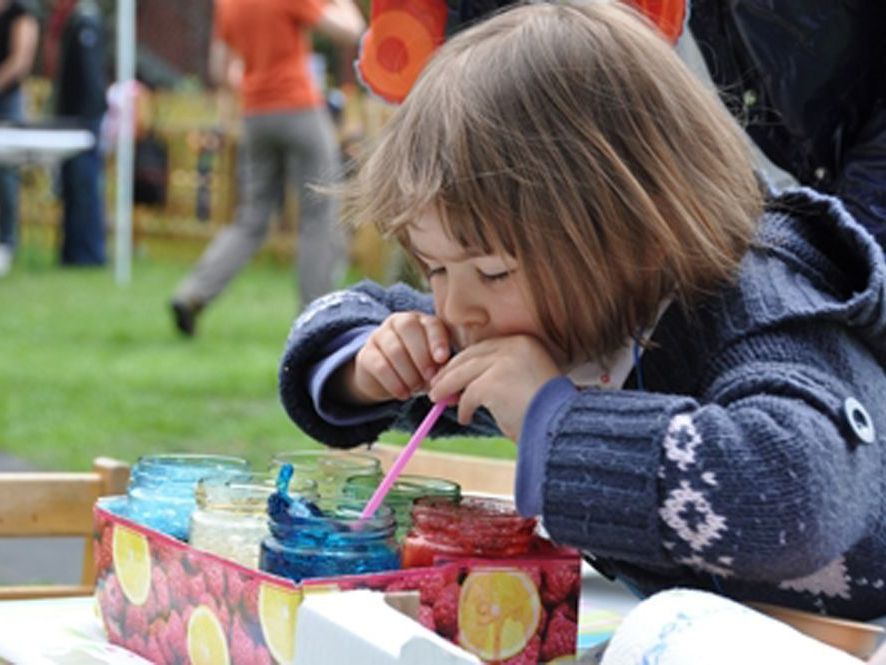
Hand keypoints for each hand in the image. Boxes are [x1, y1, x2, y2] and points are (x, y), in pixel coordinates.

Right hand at [347, 312, 451, 403]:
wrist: (386, 378)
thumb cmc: (418, 369)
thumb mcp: (433, 370)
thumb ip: (444, 376)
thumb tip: (453, 396)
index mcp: (422, 322)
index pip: (430, 323)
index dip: (437, 340)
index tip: (442, 359)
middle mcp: (400, 322)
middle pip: (409, 328)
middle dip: (421, 355)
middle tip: (429, 378)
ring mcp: (380, 335)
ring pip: (394, 348)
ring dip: (408, 373)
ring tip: (416, 388)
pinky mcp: (365, 353)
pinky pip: (379, 366)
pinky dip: (394, 382)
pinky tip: (403, 394)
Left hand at [427, 335, 559, 439]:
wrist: (561, 426)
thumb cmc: (547, 411)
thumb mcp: (525, 382)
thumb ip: (500, 375)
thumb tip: (468, 384)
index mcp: (524, 342)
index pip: (484, 348)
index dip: (464, 361)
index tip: (451, 373)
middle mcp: (514, 346)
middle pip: (470, 356)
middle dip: (450, 372)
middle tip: (436, 386)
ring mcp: (503, 362)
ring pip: (464, 373)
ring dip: (447, 387)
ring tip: (438, 399)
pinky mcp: (493, 382)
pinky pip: (469, 394)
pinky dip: (464, 408)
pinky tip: (465, 418)